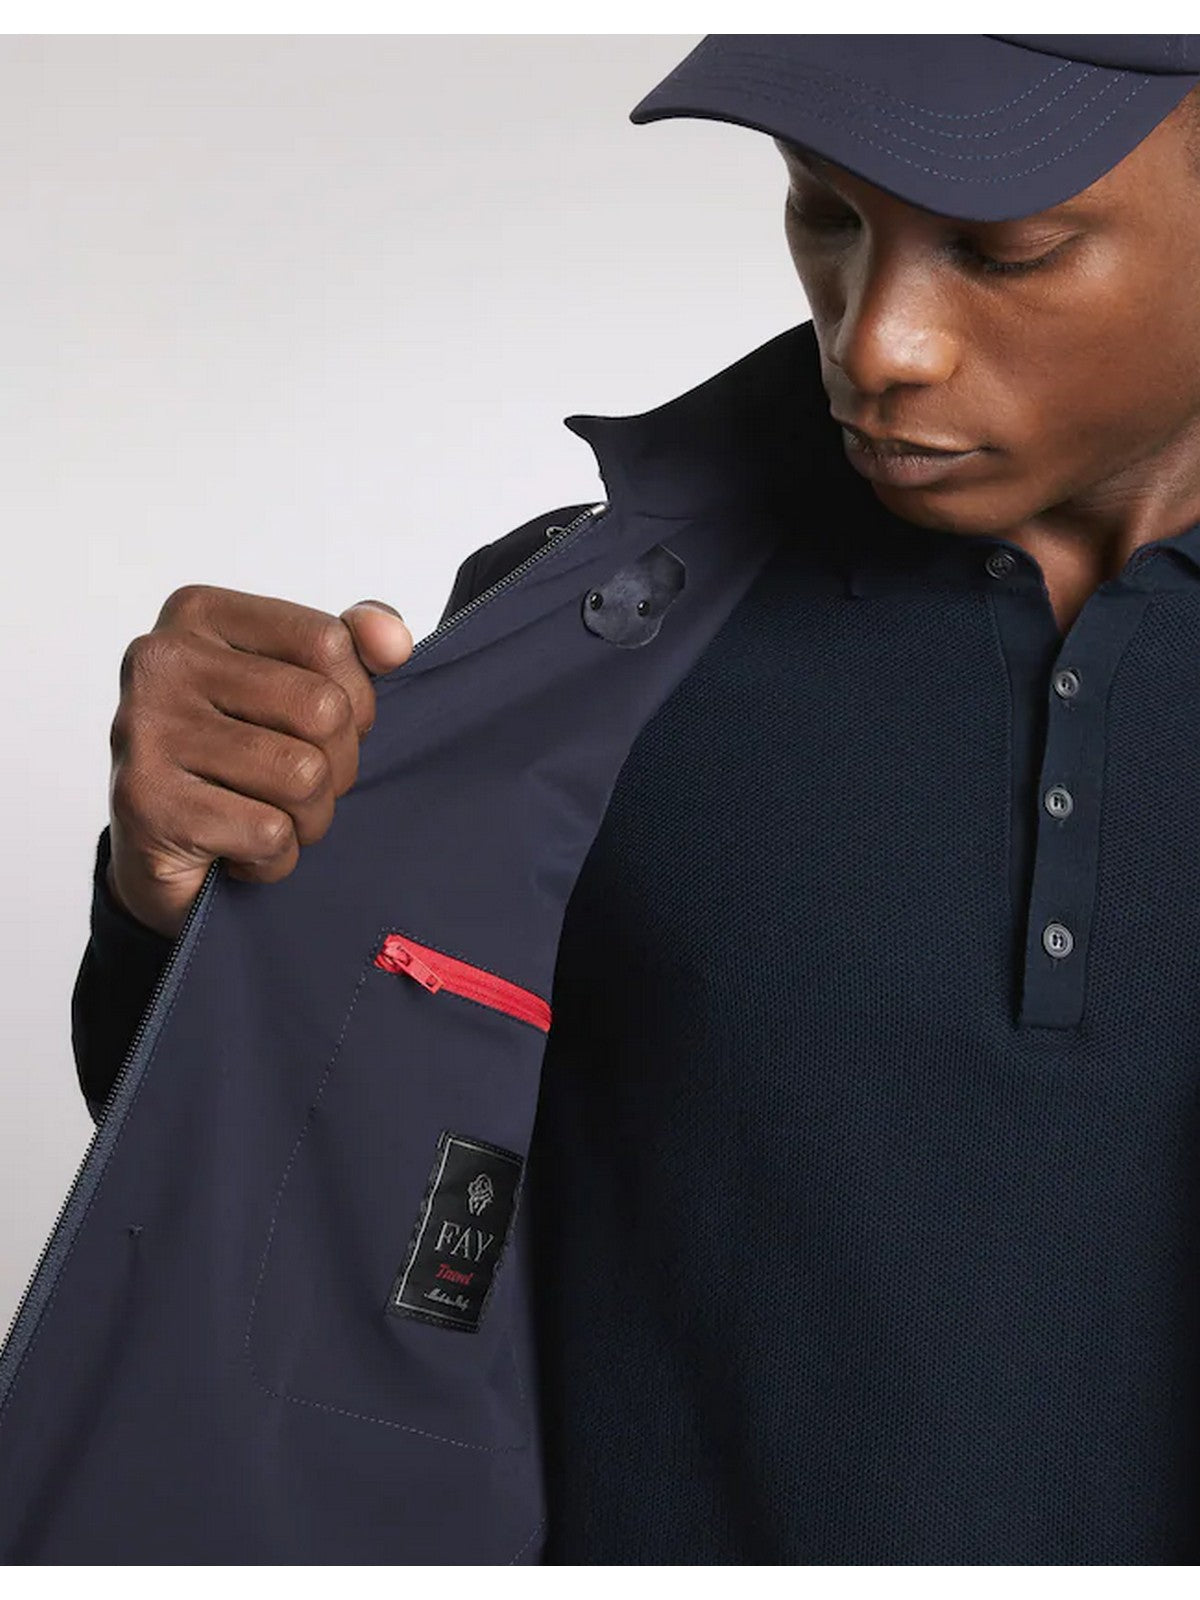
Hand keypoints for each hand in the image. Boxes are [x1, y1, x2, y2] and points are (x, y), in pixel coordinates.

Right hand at [105, 586, 412, 939]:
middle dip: (338, 768)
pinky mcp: (146, 802)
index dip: (357, 702)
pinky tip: (239, 851)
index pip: (328, 641)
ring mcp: (147, 729)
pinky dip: (275, 859)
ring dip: (309, 820)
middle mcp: (162, 660)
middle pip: (322, 709)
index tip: (327, 731)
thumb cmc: (235, 759)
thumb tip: (394, 642)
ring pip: (303, 776)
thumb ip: (352, 647)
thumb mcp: (295, 683)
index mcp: (199, 614)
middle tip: (301, 791)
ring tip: (272, 820)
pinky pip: (270, 833)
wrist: (153, 851)